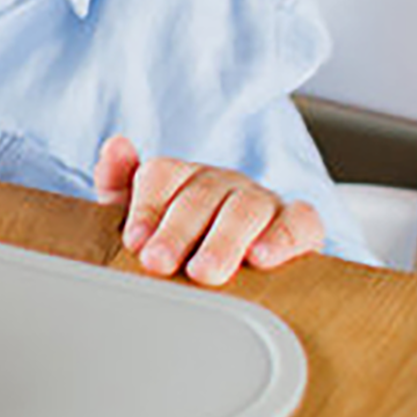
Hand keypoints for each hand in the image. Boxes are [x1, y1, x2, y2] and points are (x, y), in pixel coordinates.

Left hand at [94, 135, 322, 286]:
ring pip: (246, 208)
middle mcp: (223, 182)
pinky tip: (261, 258)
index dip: (146, 207)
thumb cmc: (186, 245)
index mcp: (184, 176)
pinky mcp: (300, 224)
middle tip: (158, 263)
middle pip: (201, 195)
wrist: (247, 271)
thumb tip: (115, 144)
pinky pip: (299, 221)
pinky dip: (282, 238)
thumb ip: (120, 184)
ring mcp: (263, 200)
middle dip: (177, 231)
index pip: (162, 176)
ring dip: (223, 240)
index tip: (134, 242)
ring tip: (203, 272)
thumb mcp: (144, 220)